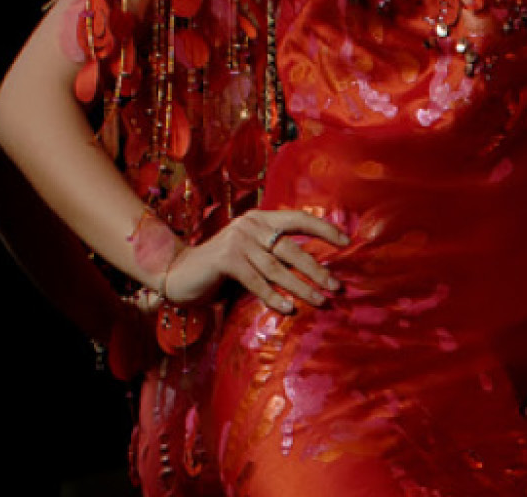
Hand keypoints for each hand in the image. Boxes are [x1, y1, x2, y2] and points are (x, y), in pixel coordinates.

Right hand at [162, 208, 347, 312]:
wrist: (179, 272)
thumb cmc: (222, 267)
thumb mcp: (252, 254)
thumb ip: (276, 254)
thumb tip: (317, 269)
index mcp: (262, 219)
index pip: (299, 219)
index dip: (324, 228)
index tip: (347, 242)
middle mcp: (251, 226)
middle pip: (292, 248)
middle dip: (317, 268)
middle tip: (337, 285)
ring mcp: (237, 241)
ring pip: (277, 268)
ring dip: (301, 286)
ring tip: (320, 300)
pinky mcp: (225, 260)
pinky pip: (256, 282)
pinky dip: (274, 297)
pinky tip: (289, 308)